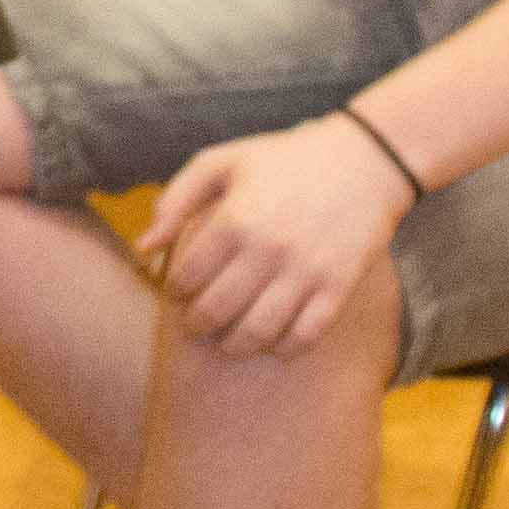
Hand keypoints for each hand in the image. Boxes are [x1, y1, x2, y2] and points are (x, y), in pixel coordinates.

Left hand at [134, 106, 415, 357]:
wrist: (365, 160)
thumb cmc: (284, 160)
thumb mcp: (223, 162)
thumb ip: (176, 199)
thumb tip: (143, 247)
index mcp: (234, 220)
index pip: (186, 277)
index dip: (175, 292)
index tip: (178, 293)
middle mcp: (268, 249)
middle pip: (217, 310)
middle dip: (197, 325)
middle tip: (196, 325)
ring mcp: (306, 271)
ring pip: (258, 330)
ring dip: (235, 346)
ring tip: (227, 342)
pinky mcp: (339, 286)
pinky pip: (306, 335)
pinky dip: (285, 348)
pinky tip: (273, 344)